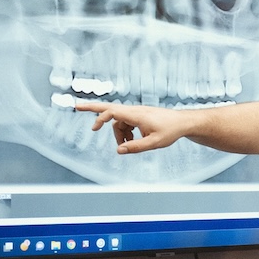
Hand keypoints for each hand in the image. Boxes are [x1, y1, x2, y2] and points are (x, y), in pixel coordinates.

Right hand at [74, 101, 189, 153]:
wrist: (183, 123)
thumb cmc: (170, 131)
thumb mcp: (154, 143)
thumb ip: (136, 147)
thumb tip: (119, 151)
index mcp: (136, 115)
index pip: (113, 112)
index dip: (101, 118)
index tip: (94, 128)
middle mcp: (134, 111)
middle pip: (109, 108)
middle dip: (93, 109)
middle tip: (76, 107)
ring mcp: (136, 113)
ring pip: (119, 123)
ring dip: (118, 134)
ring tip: (127, 146)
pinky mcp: (139, 117)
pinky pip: (125, 124)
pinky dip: (125, 133)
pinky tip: (131, 141)